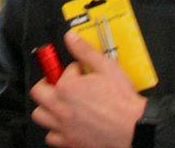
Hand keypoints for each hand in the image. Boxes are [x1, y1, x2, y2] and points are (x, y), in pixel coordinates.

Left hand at [30, 30, 145, 147]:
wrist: (135, 129)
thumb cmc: (122, 102)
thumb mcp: (106, 67)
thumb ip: (85, 51)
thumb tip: (71, 38)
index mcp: (66, 88)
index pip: (58, 72)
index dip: (70, 71)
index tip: (79, 73)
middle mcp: (60, 108)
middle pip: (38, 94)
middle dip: (48, 86)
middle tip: (61, 86)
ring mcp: (64, 127)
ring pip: (40, 116)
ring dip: (47, 109)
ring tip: (60, 105)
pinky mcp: (70, 143)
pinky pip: (51, 138)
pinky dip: (56, 131)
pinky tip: (67, 125)